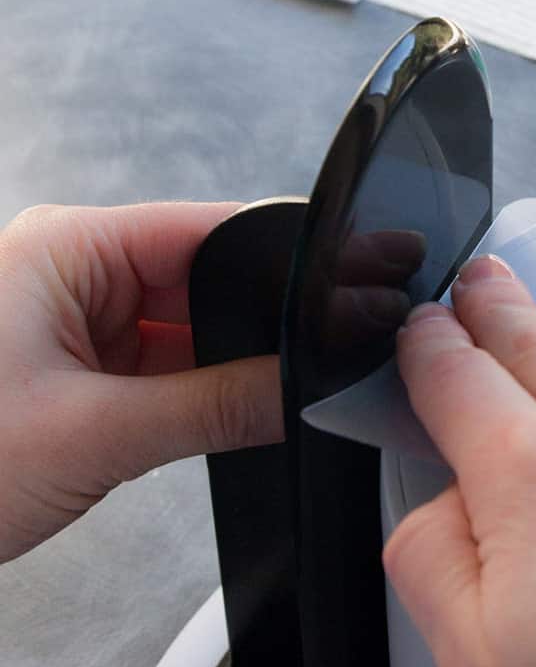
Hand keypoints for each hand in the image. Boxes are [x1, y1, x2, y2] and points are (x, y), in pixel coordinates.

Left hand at [0, 203, 281, 561]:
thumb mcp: (94, 435)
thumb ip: (214, 409)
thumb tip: (300, 391)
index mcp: (68, 248)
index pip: (204, 231)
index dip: (275, 265)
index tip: (337, 300)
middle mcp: (68, 272)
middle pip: (200, 284)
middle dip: (242, 335)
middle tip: (282, 385)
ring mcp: (67, 322)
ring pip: (180, 334)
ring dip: (203, 376)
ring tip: (208, 417)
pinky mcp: (68, 371)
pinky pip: (151, 372)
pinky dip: (176, 402)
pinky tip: (181, 431)